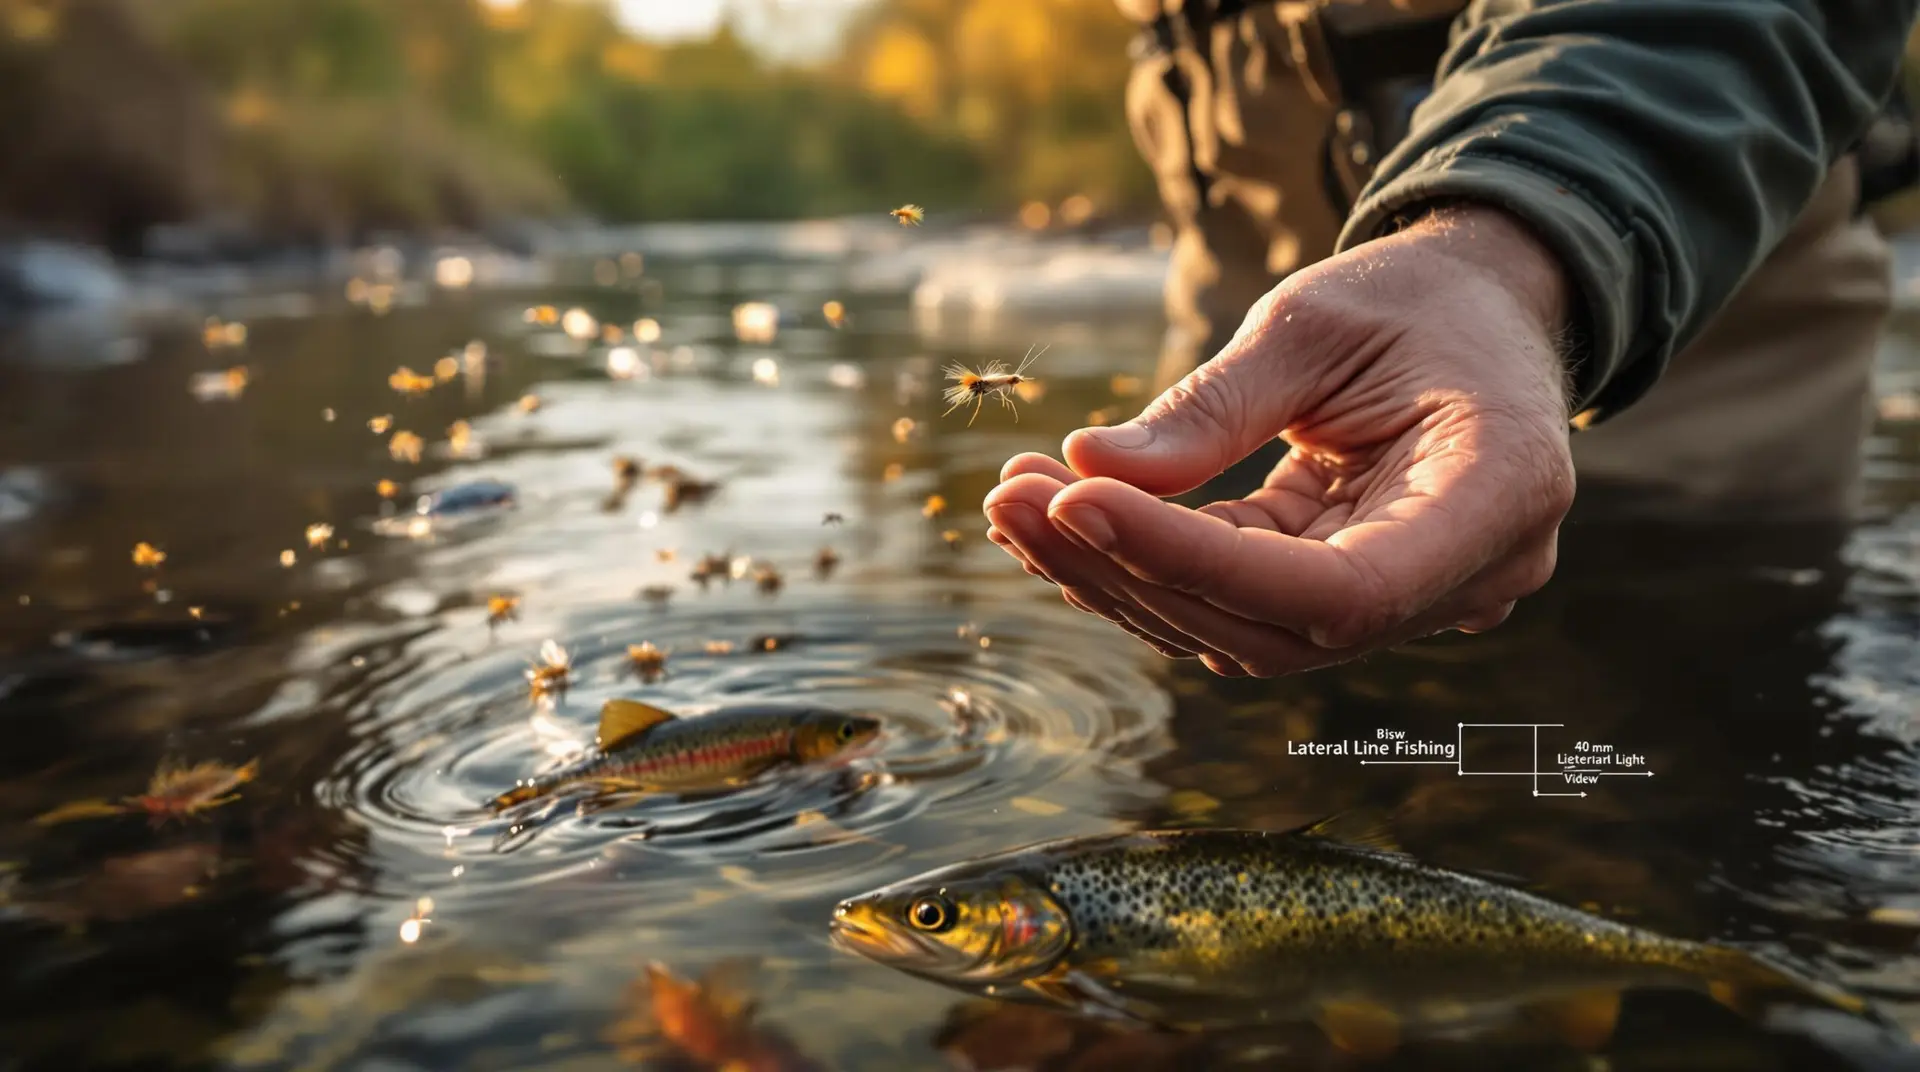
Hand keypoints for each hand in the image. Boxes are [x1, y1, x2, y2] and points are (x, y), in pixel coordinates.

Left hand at [984, 204, 1577, 676]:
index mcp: (1497, 494)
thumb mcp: (1313, 321)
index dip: (1194, 564)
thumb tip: (1085, 465)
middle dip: (1127, 569)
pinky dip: (1147, 567)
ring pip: (1242, 631)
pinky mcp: (1349, 594)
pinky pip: (1239, 604)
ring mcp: (1412, 600)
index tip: (1077, 503)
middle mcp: (1468, 574)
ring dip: (1118, 575)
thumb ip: (1212, 407)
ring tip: (1016, 501)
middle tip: (1011, 498)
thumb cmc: (1415, 298)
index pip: (1336, 590)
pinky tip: (1064, 517)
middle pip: (1272, 628)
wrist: (1481, 309)